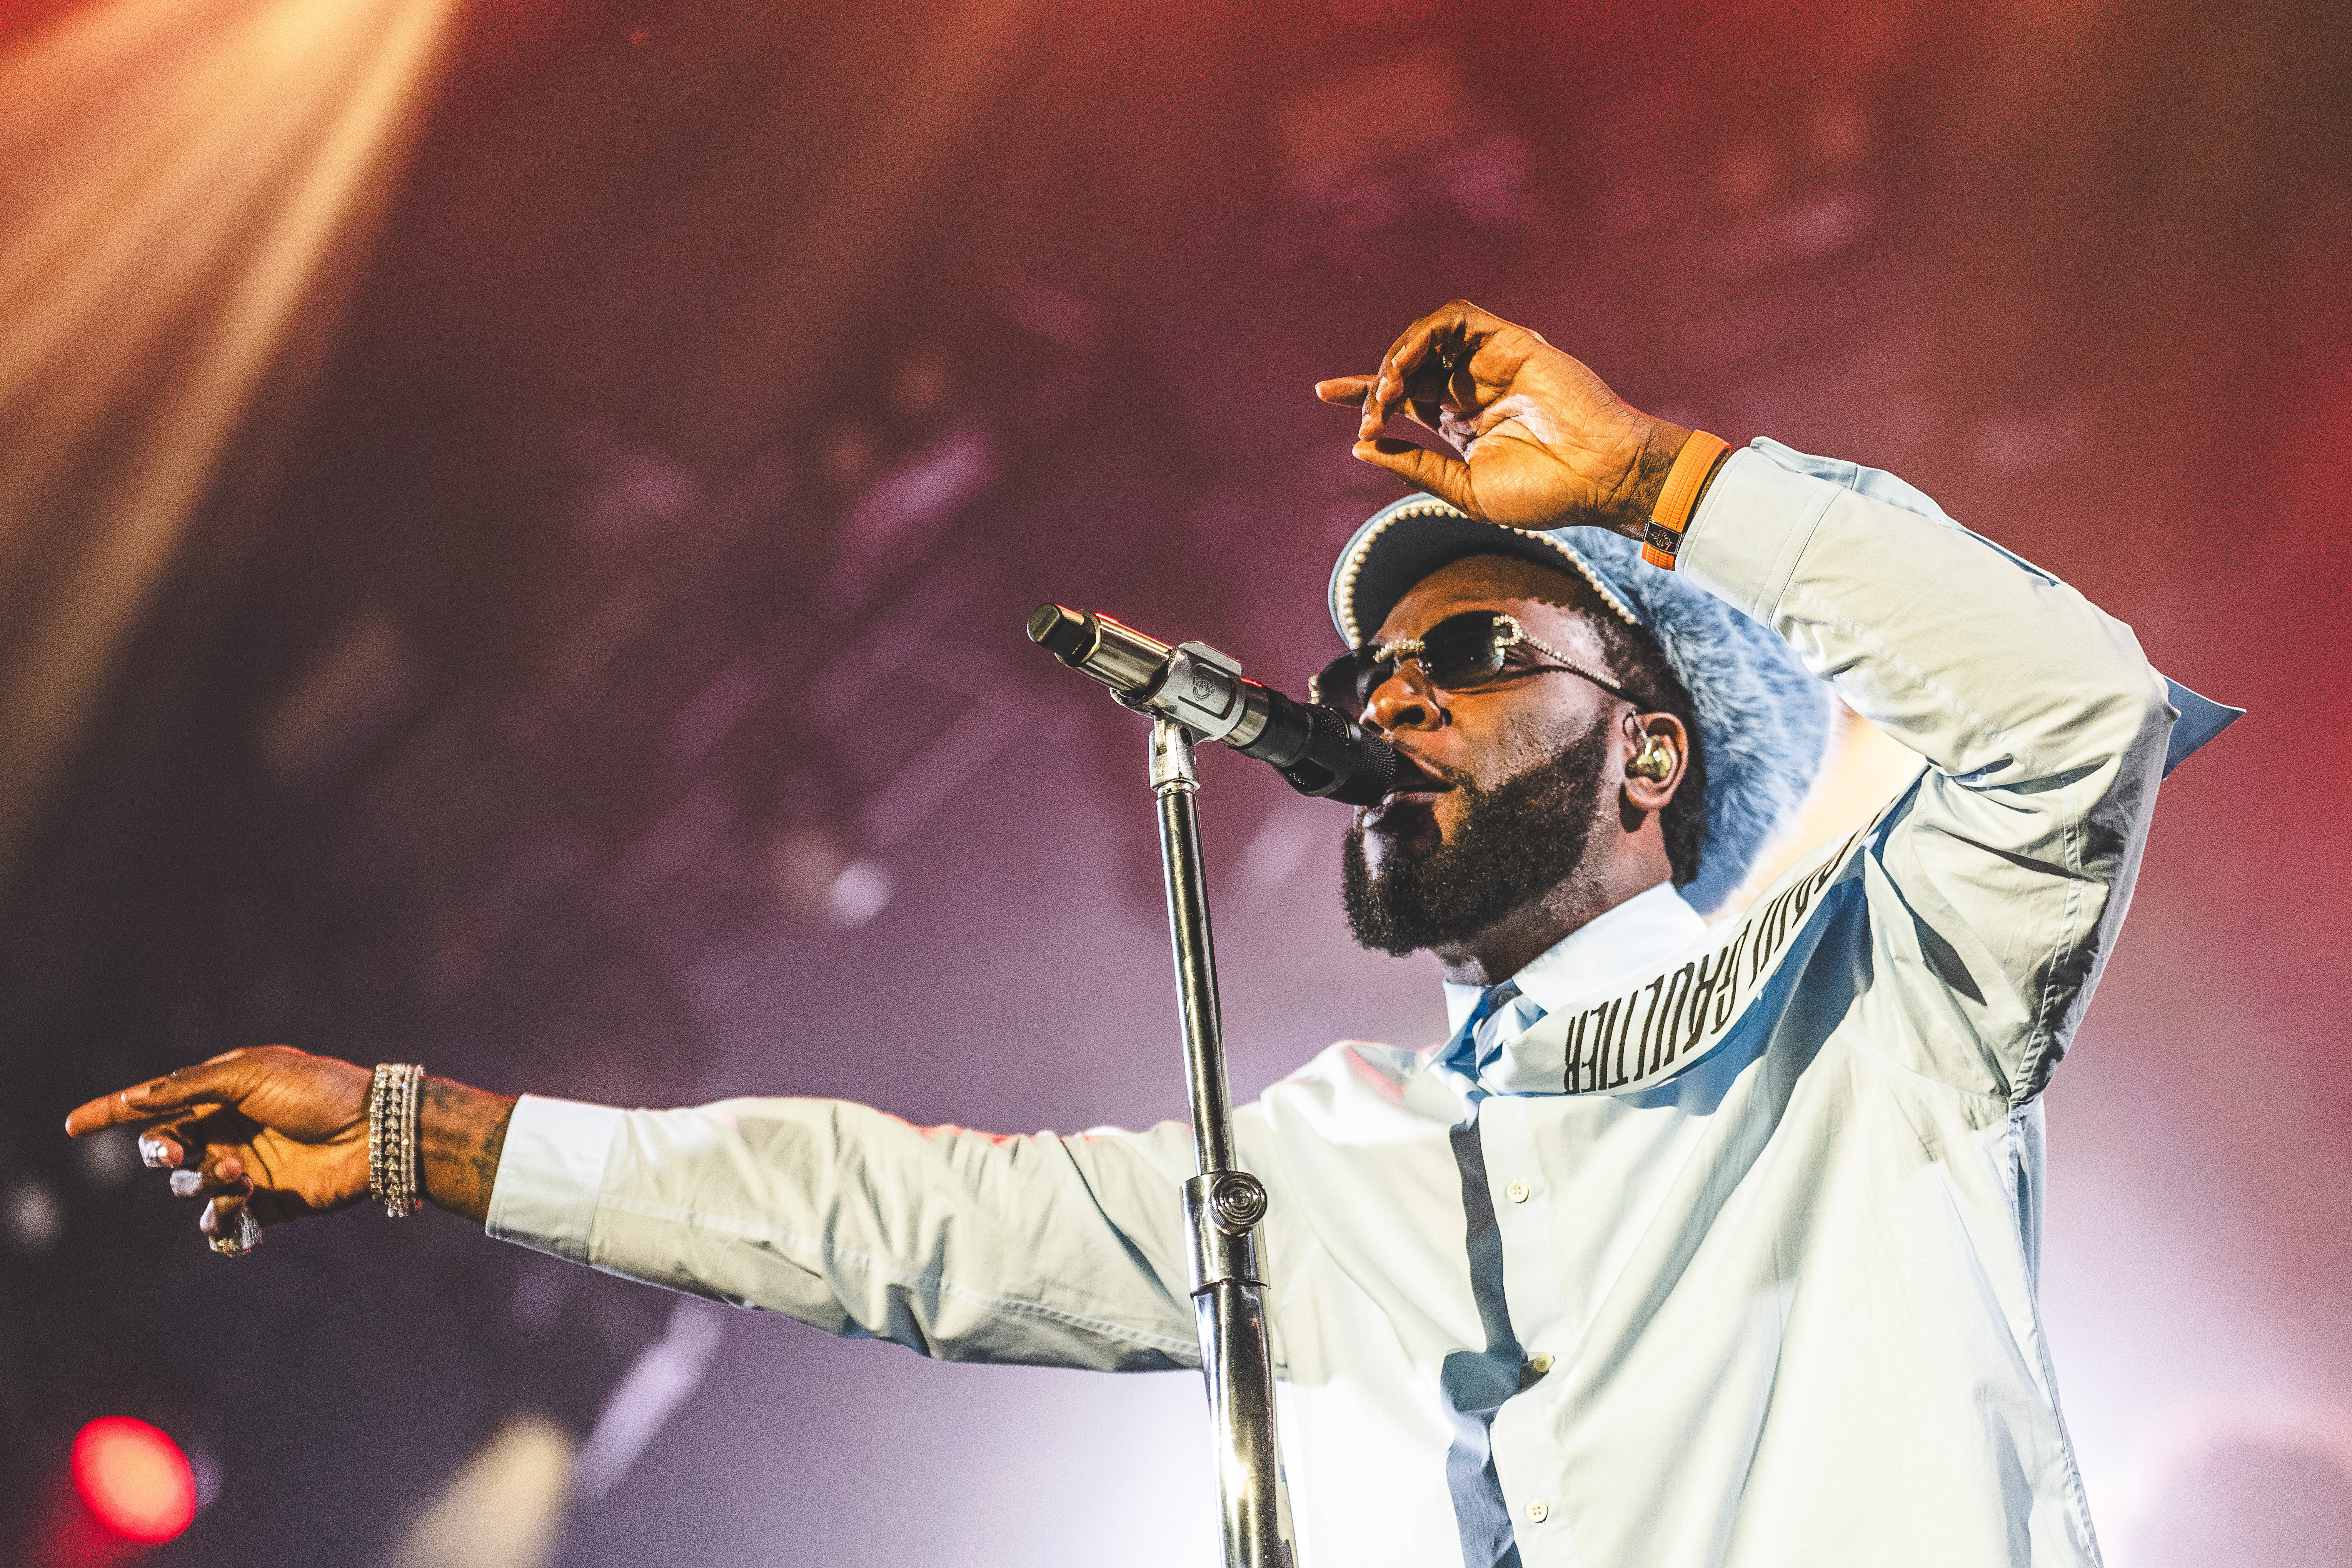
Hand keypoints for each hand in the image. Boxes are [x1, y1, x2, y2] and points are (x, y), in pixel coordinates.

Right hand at [65, 1046, 372, 1247]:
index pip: (156, 1102)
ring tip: (239, 1172)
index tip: (71, 1125)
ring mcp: (242, 1169)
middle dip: (160, 1151)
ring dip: (203, 1181)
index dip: (112, 1112)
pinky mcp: (263, 1204)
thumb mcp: (251, 1073)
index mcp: (221, 1094)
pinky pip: (217, 1221)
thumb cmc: (319, 1091)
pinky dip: (221, 1213)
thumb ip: (190, 1086)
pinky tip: (245, 1197)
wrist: (374, 1131)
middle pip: (163, 1148)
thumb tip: (136, 1096)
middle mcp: (227, 1131)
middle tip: (176, 1151)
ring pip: (187, 1187)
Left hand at [1315, 299, 1690, 536]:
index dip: (1361, 391)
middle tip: (1371, 417)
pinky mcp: (1509, 343)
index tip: (1323, 390)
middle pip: (1404, 367)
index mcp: (1459, 423)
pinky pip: (1456, 319)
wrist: (1601, 478)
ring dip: (1396, 359)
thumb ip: (1415, 467)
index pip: (1401, 397)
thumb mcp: (1465, 491)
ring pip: (1424, 339)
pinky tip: (1407, 363)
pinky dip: (1423, 335)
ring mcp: (1489, 364)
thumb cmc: (1546, 495)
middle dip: (1374, 388)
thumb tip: (1362, 447)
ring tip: (1386, 393)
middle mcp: (1470, 388)